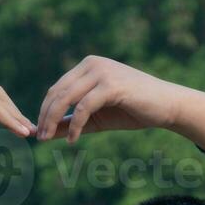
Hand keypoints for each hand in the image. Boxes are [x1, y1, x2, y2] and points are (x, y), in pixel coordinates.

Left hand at [35, 56, 186, 143]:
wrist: (166, 106)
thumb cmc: (133, 110)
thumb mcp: (96, 118)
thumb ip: (72, 122)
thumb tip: (46, 133)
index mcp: (88, 66)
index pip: (57, 88)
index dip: (44, 110)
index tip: (38, 132)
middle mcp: (92, 64)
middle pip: (57, 92)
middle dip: (45, 117)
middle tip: (39, 138)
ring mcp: (102, 72)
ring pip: (66, 98)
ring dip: (53, 121)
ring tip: (48, 139)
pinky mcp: (111, 85)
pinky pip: (84, 107)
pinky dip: (75, 126)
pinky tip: (73, 140)